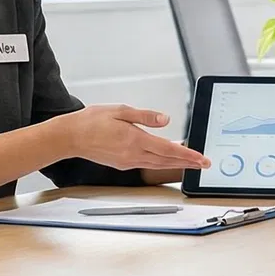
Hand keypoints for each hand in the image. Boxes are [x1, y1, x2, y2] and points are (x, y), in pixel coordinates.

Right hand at [52, 105, 210, 171]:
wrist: (70, 137)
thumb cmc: (92, 121)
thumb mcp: (120, 111)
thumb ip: (145, 116)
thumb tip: (166, 120)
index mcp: (135, 140)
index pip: (169, 149)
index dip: (188, 155)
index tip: (202, 159)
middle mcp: (133, 154)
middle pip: (167, 161)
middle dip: (188, 163)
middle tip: (204, 165)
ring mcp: (128, 162)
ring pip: (158, 164)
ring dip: (176, 164)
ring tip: (191, 163)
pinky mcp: (122, 164)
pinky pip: (147, 164)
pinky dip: (161, 162)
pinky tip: (166, 159)